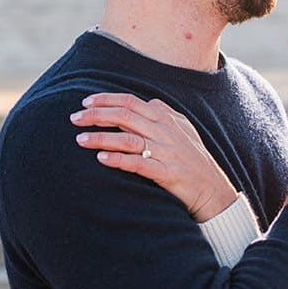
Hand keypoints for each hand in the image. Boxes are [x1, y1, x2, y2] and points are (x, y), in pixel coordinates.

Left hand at [70, 95, 239, 222]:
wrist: (213, 189)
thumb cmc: (194, 159)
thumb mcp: (183, 129)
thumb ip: (164, 113)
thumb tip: (144, 102)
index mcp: (165, 117)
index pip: (130, 101)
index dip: (105, 99)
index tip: (85, 102)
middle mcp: (165, 130)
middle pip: (124, 115)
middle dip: (96, 115)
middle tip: (74, 119)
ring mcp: (166, 151)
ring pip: (128, 138)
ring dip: (101, 136)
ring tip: (79, 139)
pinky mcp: (167, 172)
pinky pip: (138, 163)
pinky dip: (118, 159)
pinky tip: (101, 158)